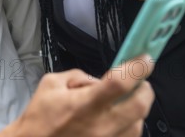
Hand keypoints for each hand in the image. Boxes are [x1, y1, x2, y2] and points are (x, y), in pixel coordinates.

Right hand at [0, 56, 154, 136]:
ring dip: (135, 108)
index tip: (144, 58)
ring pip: (139, 124)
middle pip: (140, 105)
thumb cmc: (40, 118)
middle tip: (138, 81)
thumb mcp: (51, 84)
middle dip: (144, 88)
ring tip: (121, 102)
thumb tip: (98, 80)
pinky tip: (115, 119)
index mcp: (84, 105)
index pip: (120, 83)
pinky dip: (128, 125)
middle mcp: (101, 126)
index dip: (137, 67)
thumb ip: (78, 76)